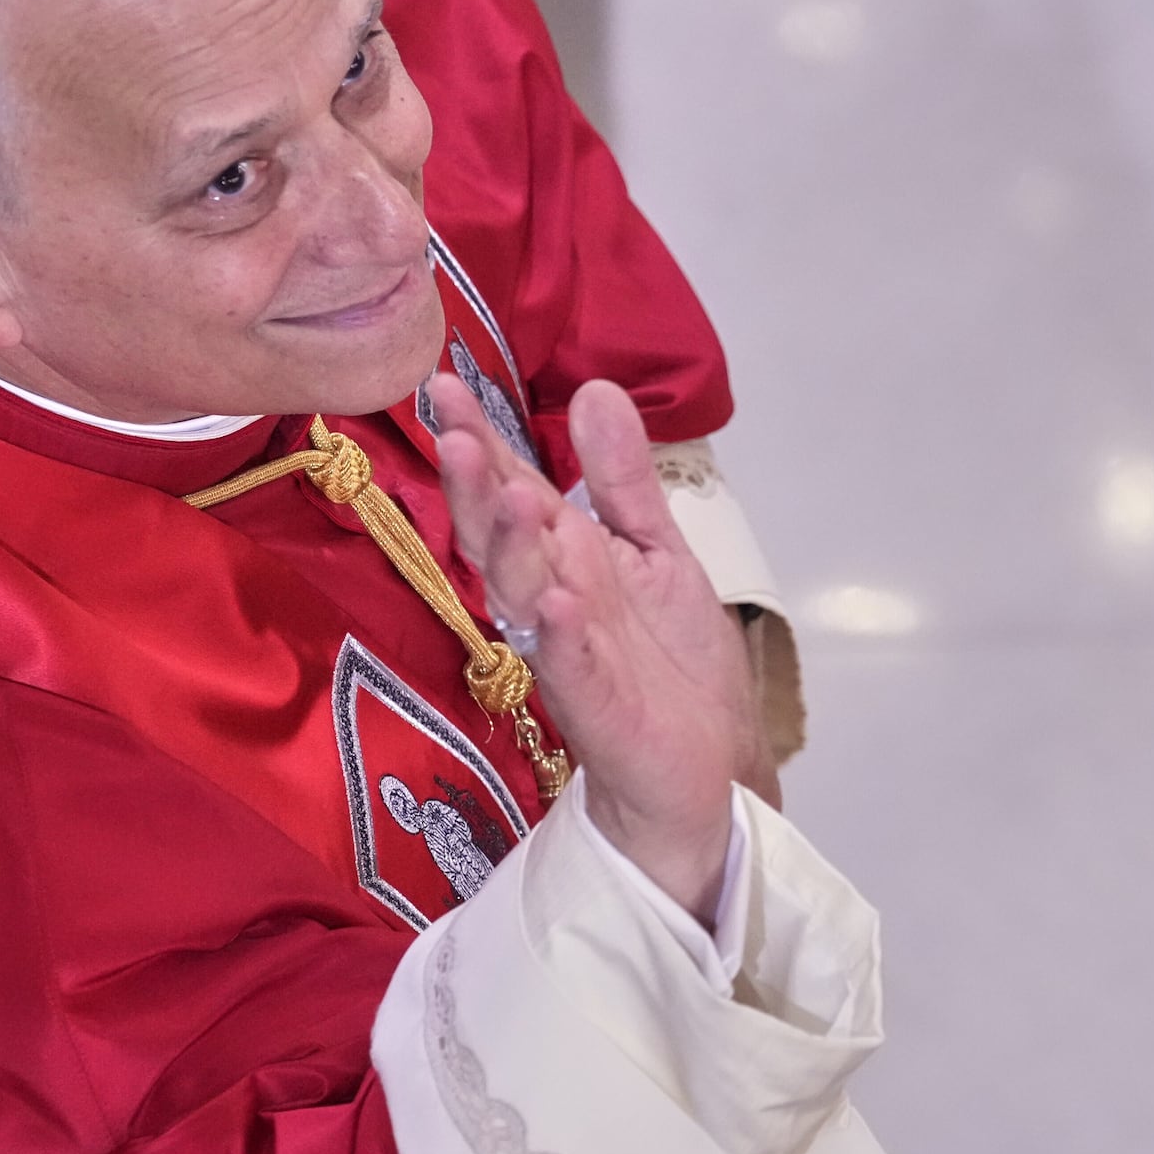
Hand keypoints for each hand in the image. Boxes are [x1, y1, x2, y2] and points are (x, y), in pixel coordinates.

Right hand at [430, 375, 762, 917]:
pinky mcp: (597, 709)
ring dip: (511, 549)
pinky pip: (571, 668)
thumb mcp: (656, 552)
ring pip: (523, 595)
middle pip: (499, 537)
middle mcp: (552, 599)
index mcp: (564, 557)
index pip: (509, 487)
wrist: (709, 769)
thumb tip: (596, 388)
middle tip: (454, 433)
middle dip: (473, 487)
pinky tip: (558, 601)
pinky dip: (562, 635)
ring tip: (506, 495)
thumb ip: (622, 479)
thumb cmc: (672, 667)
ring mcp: (568, 654)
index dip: (479, 439)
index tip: (444, 383)